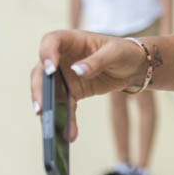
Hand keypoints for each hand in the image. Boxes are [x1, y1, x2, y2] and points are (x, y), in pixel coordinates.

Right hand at [28, 29, 145, 140]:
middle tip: (41, 108)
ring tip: (53, 128)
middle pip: (41, 71)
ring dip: (49, 111)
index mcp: (72, 40)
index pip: (51, 41)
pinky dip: (64, 120)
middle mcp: (62, 58)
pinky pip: (63, 107)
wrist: (134, 67)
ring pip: (48, 93)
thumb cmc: (124, 52)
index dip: (46, 54)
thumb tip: (77, 70)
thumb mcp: (115, 53)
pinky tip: (69, 134)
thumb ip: (97, 61)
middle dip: (39, 90)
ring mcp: (64, 76)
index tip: (50, 69)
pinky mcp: (71, 92)